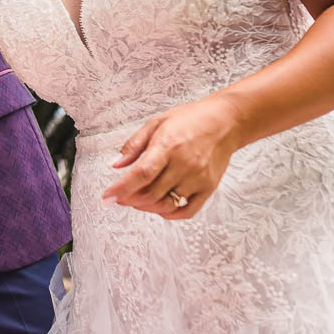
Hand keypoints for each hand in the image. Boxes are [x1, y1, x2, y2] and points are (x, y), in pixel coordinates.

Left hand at [101, 94, 244, 218]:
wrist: (226, 122)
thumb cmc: (189, 119)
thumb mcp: (156, 123)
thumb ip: (133, 145)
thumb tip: (114, 164)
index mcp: (168, 145)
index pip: (141, 174)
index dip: (121, 189)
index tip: (107, 197)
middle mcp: (184, 164)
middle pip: (151, 193)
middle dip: (130, 199)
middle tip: (120, 196)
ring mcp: (198, 178)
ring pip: (167, 204)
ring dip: (147, 207)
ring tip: (136, 200)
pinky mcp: (209, 188)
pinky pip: (188, 211)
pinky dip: (170, 214)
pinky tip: (159, 207)